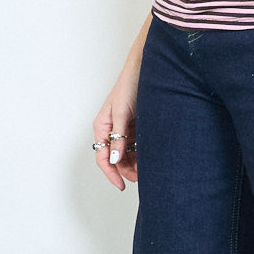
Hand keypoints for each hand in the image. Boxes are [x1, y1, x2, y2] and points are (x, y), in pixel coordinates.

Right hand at [92, 69, 138, 190]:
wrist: (145, 69)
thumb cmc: (129, 85)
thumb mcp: (122, 112)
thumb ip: (118, 136)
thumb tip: (115, 158)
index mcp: (102, 126)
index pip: (103, 157)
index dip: (111, 173)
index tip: (122, 185)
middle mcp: (111, 129)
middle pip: (115, 157)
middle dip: (126, 169)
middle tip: (140, 177)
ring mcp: (123, 127)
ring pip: (127, 152)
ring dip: (135, 162)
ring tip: (148, 168)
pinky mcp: (135, 125)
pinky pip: (136, 144)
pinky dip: (142, 151)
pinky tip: (150, 155)